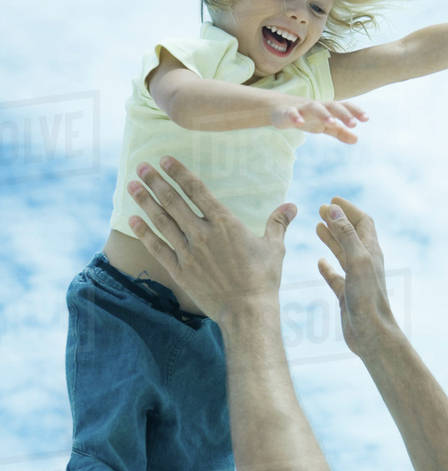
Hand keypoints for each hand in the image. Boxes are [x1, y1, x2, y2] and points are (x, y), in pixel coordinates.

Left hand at [126, 157, 293, 320]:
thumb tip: (292, 205)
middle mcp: (202, 233)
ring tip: (132, 186)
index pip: (196, 190)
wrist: (247, 311)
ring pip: (161, 221)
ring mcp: (188, 252)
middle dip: (156, 181)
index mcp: (224, 223)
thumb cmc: (263, 279)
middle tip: (141, 166)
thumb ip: (278, 223)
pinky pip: (157, 248)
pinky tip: (132, 220)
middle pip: (174, 201)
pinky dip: (143, 232)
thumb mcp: (274, 247)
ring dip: (145, 201)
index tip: (165, 159)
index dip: (179, 172)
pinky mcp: (180, 271)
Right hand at [267, 92, 368, 144]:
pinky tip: (299, 123)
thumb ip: (339, 131)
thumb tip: (357, 139)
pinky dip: (295, 116)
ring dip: (323, 114)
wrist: (277, 108)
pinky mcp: (286, 113)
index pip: (343, 107)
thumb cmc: (305, 116)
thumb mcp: (323, 125)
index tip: (366, 119)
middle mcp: (316, 106)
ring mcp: (301, 108)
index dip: (354, 111)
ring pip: (314, 107)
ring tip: (332, 122)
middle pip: (331, 106)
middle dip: (343, 114)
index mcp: (326, 109)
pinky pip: (291, 113)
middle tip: (354, 124)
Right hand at [315, 198, 396, 355]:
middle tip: (320, 209)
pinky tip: (319, 263)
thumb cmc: (368, 298)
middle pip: (352, 234)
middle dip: (337, 220)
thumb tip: (333, 207)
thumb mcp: (357, 260)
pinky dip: (327, 267)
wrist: (372, 334)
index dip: (348, 209)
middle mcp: (365, 263)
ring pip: (343, 253)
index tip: (331, 200)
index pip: (363, 222)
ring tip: (317, 227)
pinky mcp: (347, 295)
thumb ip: (346, 233)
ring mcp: (356, 279)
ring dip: (331, 238)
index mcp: (371, 252)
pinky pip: (336, 277)